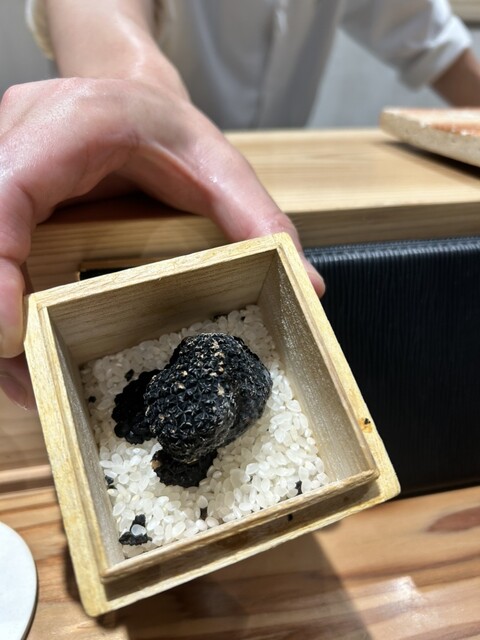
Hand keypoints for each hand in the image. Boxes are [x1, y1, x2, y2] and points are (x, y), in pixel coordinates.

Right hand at [0, 76, 323, 408]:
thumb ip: (259, 223)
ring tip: (27, 382)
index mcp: (75, 124)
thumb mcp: (221, 167)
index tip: (10, 334)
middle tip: (25, 381)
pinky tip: (25, 351)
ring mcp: (2, 164)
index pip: (8, 188)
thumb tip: (308, 286)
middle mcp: (21, 138)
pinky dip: (1, 307)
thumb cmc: (169, 127)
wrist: (132, 98)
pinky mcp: (3, 194)